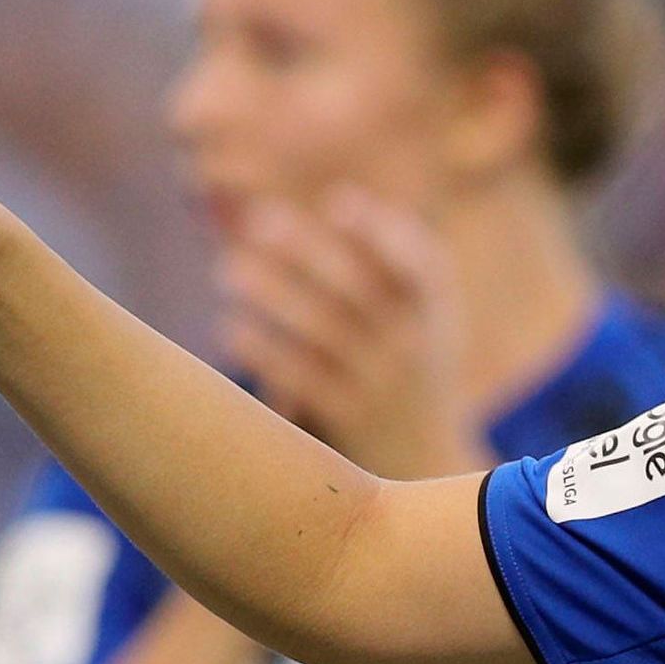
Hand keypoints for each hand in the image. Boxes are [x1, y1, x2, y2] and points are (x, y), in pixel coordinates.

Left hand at [218, 189, 482, 477]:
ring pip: (321, 329)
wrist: (424, 463)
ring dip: (272, 294)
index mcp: (435, 313)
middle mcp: (413, 345)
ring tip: (229, 270)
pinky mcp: (349, 420)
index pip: (417, 264)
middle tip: (258, 222)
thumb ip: (399, 260)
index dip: (380, 232)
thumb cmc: (413, 371)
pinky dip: (265, 351)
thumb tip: (343, 200)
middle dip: (306, 250)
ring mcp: (381, 384)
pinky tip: (231, 329)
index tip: (336, 204)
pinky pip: (301, 378)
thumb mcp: (428, 318)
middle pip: (356, 287)